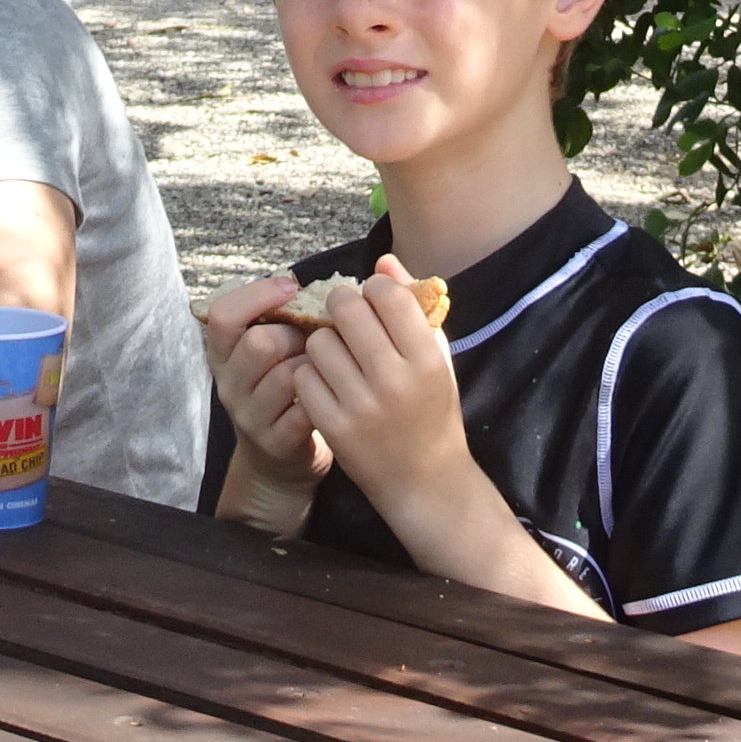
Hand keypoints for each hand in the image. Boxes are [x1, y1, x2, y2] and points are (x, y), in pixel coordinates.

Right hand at [201, 273, 331, 496]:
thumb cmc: (284, 393)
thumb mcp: (267, 355)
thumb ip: (277, 321)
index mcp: (222, 355)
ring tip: (327, 367)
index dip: (258, 294)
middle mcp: (228, 385)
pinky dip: (325, 397)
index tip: (291, 287)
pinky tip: (331, 394)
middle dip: (295, 335)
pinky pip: (305, 411)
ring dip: (314, 367)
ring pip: (285, 377)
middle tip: (312, 340)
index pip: (223, 314)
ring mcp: (249, 417)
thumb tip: (307, 282)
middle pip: (258, 343)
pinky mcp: (275, 443)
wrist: (279, 461)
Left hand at [289, 256, 474, 514]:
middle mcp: (395, 380)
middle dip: (339, 306)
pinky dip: (310, 374)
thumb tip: (383, 260)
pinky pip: (304, 377)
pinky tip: (326, 382)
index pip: (385, 296)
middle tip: (343, 317)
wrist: (426, 481)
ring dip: (322, 341)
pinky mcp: (335, 428)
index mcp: (426, 358)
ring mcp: (362, 406)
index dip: (372, 290)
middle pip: (346, 311)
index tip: (371, 301)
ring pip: (319, 342)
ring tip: (337, 354)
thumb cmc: (432, 410)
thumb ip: (412, 307)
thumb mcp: (436, 358)